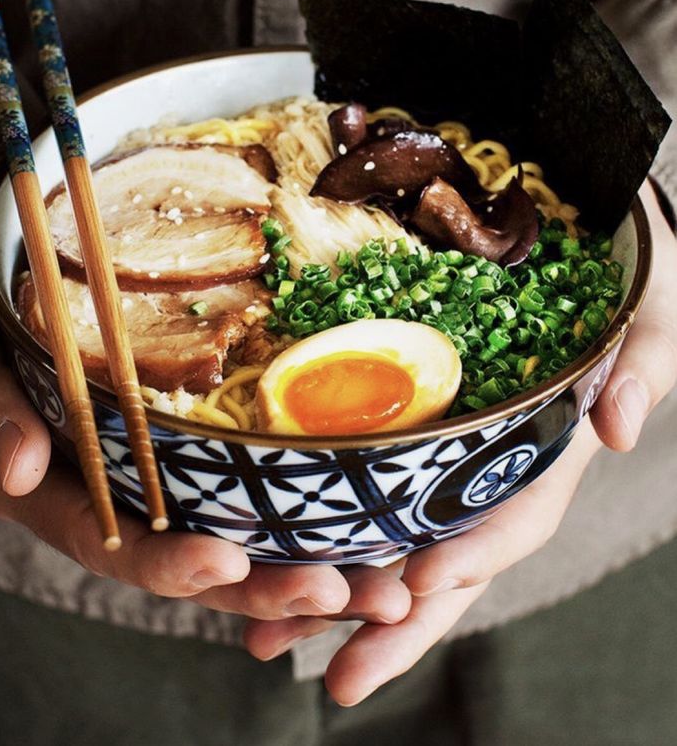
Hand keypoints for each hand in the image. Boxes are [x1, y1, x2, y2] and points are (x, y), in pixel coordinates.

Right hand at [0, 162, 411, 621]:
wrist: (6, 241)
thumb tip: (23, 470)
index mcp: (54, 487)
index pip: (113, 544)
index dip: (169, 563)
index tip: (229, 562)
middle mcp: (113, 489)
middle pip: (190, 556)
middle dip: (265, 585)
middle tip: (344, 595)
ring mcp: (154, 466)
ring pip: (229, 529)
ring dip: (300, 560)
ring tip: (378, 580)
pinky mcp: (186, 436)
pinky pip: (242, 483)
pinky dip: (295, 506)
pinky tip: (354, 516)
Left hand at [245, 182, 676, 702]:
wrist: (571, 232)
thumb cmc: (617, 272)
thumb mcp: (648, 306)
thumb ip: (647, 359)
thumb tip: (618, 434)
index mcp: (549, 448)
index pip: (517, 516)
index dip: (476, 553)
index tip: (422, 584)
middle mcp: (490, 465)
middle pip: (448, 557)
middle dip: (400, 623)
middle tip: (343, 678)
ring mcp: (445, 453)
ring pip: (394, 535)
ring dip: (339, 594)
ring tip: (271, 639)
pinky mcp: (404, 428)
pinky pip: (362, 485)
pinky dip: (322, 528)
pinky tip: (271, 557)